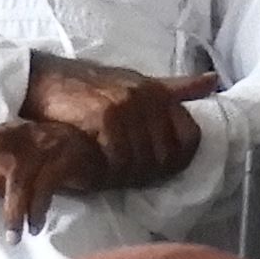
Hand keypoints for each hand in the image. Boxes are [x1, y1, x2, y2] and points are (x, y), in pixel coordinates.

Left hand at [0, 115, 129, 234]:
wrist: (92, 157)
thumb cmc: (42, 165)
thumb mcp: (10, 175)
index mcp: (4, 135)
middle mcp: (23, 134)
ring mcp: (47, 144)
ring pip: (22, 176)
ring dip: (14, 211)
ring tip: (12, 238)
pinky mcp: (67, 159)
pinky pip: (47, 186)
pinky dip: (38, 210)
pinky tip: (34, 227)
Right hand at [25, 57, 212, 181]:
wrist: (46, 78)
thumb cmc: (93, 85)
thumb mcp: (138, 81)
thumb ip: (174, 88)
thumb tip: (213, 80)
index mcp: (160, 92)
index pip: (189, 137)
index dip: (178, 160)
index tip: (159, 171)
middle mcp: (148, 98)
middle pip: (163, 155)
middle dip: (146, 173)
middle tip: (127, 180)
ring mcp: (126, 107)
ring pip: (139, 160)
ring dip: (123, 177)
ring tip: (108, 178)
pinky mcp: (102, 118)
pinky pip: (115, 157)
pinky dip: (106, 171)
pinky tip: (94, 171)